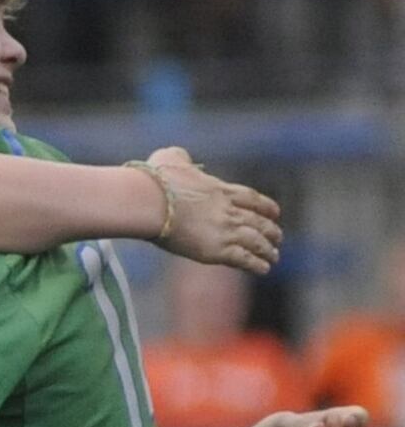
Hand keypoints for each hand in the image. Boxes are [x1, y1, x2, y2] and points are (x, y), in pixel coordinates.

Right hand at [145, 147, 281, 273]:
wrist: (148, 202)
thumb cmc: (154, 181)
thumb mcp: (169, 159)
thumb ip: (180, 157)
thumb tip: (181, 158)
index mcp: (220, 189)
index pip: (252, 199)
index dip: (266, 207)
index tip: (275, 213)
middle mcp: (228, 210)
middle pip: (259, 222)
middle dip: (271, 231)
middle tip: (277, 238)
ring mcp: (225, 230)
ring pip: (256, 241)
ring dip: (268, 250)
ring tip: (273, 257)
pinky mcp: (217, 250)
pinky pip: (244, 259)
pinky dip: (256, 264)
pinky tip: (264, 269)